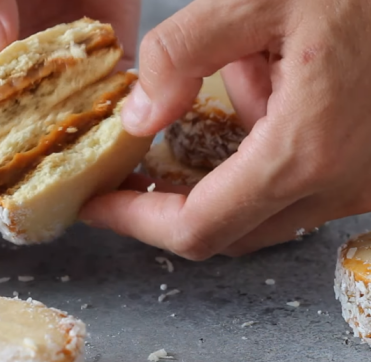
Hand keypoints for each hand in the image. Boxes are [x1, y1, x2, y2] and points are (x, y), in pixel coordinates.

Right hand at [0, 0, 140, 206]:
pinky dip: (117, 145)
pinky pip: (101, 133)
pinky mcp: (92, 90)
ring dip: (79, 175)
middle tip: (63, 189)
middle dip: (28, 191)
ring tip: (105, 176)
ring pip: (55, 165)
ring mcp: (46, 105)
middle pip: (0, 180)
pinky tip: (134, 150)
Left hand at [80, 0, 370, 258]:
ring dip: (223, 162)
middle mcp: (338, 185)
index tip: (96, 206)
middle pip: (225, 229)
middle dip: (169, 202)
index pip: (197, 227)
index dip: (135, 223)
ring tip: (234, 81)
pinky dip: (262, 149)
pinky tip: (271, 81)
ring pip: (260, 204)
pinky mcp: (368, 170)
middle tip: (130, 169)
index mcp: (304, 152)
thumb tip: (138, 116)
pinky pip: (296, 180)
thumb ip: (184, 53)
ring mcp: (360, 184)